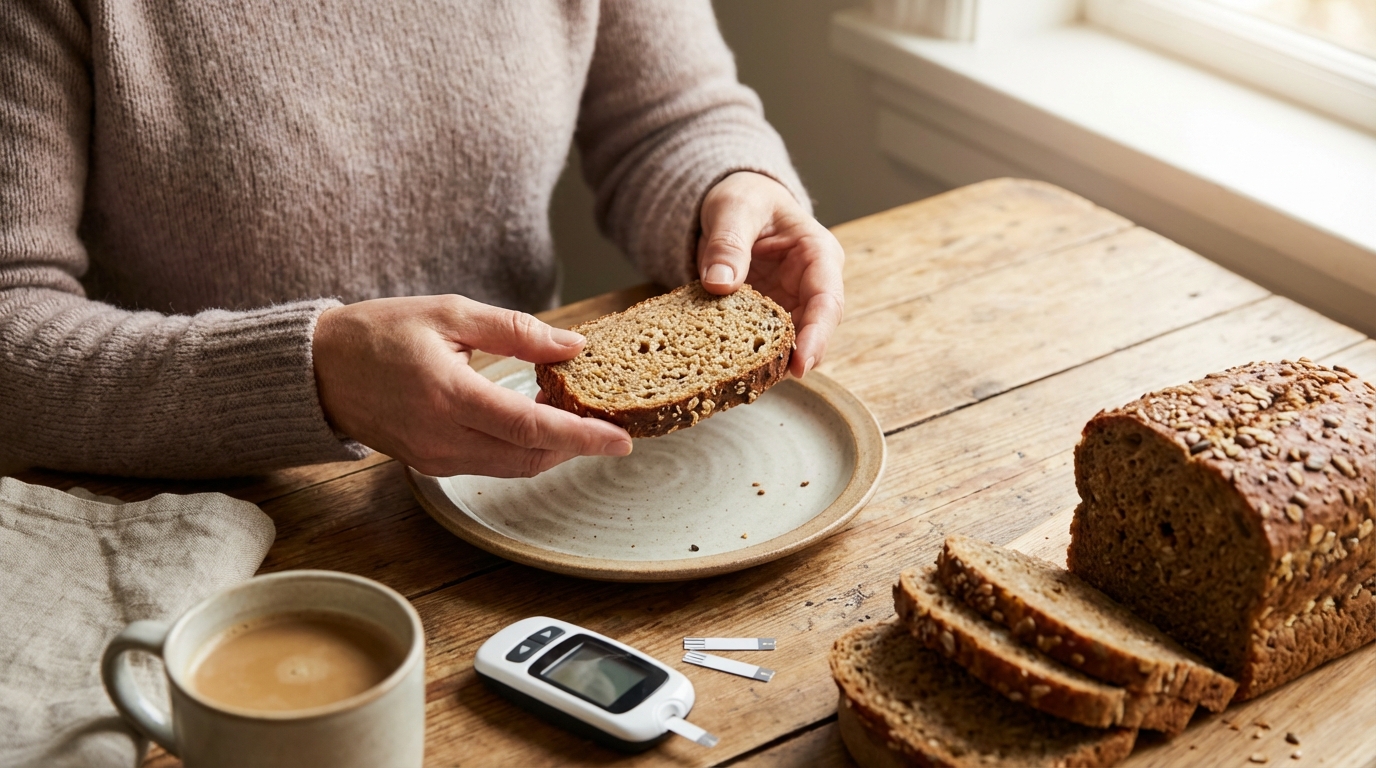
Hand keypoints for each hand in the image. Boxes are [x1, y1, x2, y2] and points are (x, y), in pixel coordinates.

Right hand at [312, 296, 632, 477]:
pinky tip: (538, 427)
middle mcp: (443, 438)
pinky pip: (490, 466)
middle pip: (530, 457)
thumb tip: (573, 346)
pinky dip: (522, 451)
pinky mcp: (430, 466)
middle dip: (576, 446)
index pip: (531, 428)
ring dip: (551, 451)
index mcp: (449, 396)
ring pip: (513, 468)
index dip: (582, 437)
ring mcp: (435, 459)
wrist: (318, 370)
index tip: (621, 440)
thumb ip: (515, 331)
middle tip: (610, 425)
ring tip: (580, 423)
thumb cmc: (380, 333)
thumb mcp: (450, 314)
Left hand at [697, 171, 844, 377]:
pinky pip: (762, 341)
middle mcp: (811, 284)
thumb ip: (728, 242)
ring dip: (770, 363)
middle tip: (767, 384)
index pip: (827, 301)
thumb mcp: (734, 208)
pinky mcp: (767, 315)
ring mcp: (790, 303)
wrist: (734, 201)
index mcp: (818, 254)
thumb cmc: (744, 197)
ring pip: (789, 343)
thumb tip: (720, 284)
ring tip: (745, 383)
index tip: (800, 364)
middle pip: (813, 331)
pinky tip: (729, 371)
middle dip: (793, 359)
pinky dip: (748, 355)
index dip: (817, 336)